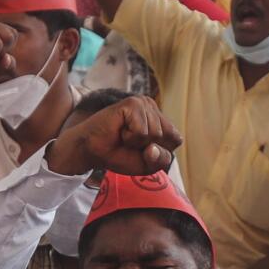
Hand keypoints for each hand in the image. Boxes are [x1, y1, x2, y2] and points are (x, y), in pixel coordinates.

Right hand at [45, 95, 181, 175]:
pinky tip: (119, 131)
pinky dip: (130, 138)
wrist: (91, 151)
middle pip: (167, 137)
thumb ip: (161, 159)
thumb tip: (153, 147)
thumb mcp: (147, 165)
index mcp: (160, 121)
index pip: (176, 140)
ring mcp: (144, 103)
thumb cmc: (118, 155)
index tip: (140, 151)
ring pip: (155, 134)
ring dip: (136, 143)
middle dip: (147, 148)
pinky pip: (142, 131)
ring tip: (123, 136)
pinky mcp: (133, 103)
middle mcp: (154, 109)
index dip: (159, 153)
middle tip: (129, 143)